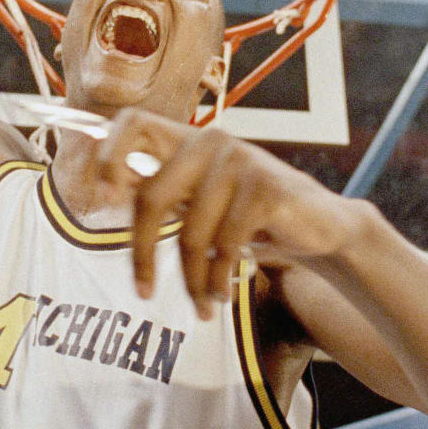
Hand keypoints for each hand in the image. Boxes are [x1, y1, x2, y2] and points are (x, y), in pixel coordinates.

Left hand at [92, 109, 354, 317]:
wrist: (322, 227)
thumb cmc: (252, 217)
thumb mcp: (204, 199)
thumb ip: (165, 189)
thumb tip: (106, 192)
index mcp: (189, 140)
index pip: (132, 124)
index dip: (109, 156)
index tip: (105, 200)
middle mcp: (211, 141)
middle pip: (151, 196)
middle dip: (142, 253)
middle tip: (144, 291)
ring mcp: (240, 161)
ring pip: (190, 233)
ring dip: (192, 280)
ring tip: (202, 304)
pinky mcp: (265, 188)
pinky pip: (225, 244)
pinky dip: (219, 278)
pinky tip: (224, 294)